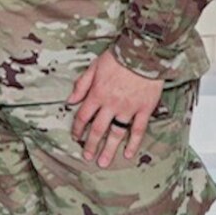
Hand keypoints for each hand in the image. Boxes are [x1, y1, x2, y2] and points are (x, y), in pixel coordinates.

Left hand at [69, 51, 162, 166]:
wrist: (144, 52)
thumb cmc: (119, 57)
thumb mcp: (94, 66)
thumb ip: (82, 85)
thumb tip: (70, 100)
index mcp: (98, 94)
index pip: (83, 116)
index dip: (78, 128)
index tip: (75, 136)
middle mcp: (111, 104)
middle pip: (98, 129)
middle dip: (91, 144)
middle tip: (87, 156)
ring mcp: (128, 108)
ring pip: (116, 133)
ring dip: (109, 149)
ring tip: (103, 162)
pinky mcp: (144, 109)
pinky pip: (138, 130)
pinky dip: (133, 143)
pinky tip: (128, 153)